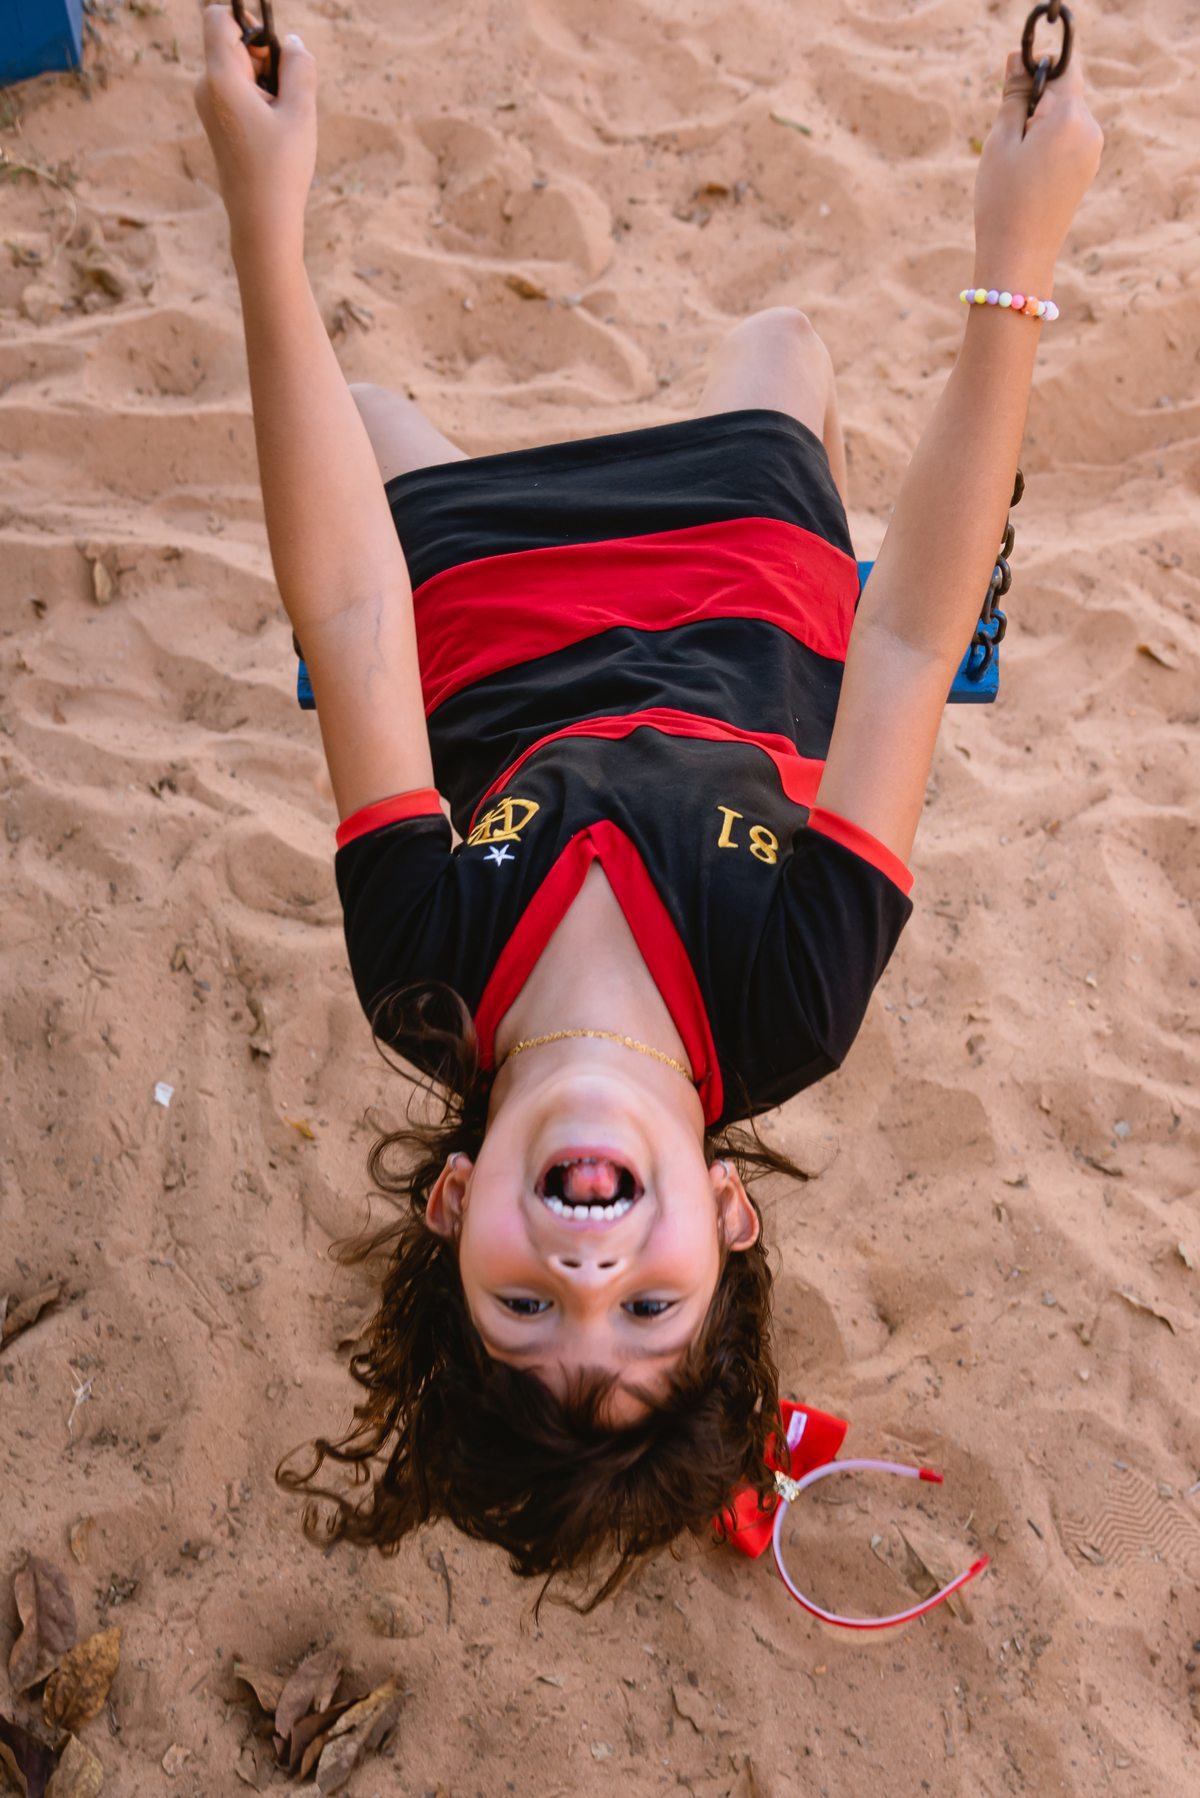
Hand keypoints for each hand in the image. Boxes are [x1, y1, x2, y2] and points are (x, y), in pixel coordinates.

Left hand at [193, 6, 315, 253]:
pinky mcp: (216, 123)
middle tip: (286, 94)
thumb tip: (293, 42)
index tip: (270, 46)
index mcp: (221, 78)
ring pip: (238, 70)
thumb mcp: (301, 112)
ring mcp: (208, 106)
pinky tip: (273, 131)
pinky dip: (258, 100)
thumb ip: (299, 67)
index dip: (245, 18)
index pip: (217, 18)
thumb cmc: (281, 169)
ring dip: (265, 82)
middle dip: (264, 56)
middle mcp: (207, 88)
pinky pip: (236, 92)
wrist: (261, 221)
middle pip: (233, 44)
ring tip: (281, 120)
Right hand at [973, 48, 1102, 291]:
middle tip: (1009, 140)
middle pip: (1064, 91)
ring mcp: (1092, 151)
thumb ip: (1014, 94)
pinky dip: (1047, 144)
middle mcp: (1090, 129)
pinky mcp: (1086, 169)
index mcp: (1071, 116)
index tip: (1012, 95)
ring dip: (1039, 125)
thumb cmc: (1003, 200)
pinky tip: (1029, 175)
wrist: (1019, 258)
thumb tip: (1018, 58)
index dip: (1035, 69)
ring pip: (1065, 116)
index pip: (1062, 65)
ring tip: (1018, 163)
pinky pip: (1068, 139)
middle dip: (1036, 102)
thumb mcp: (1001, 141)